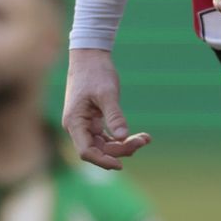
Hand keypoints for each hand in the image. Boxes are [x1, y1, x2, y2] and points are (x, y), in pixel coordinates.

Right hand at [62, 48, 151, 169]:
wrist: (90, 56)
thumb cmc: (95, 72)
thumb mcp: (107, 93)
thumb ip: (114, 115)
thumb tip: (123, 136)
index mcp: (74, 122)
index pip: (86, 151)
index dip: (102, 160)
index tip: (120, 165)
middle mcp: (77, 127)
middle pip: (98, 150)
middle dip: (121, 149)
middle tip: (143, 140)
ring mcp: (85, 125)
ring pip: (104, 145)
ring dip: (124, 145)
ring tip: (145, 138)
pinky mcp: (93, 121)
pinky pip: (107, 137)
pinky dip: (122, 137)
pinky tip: (139, 136)